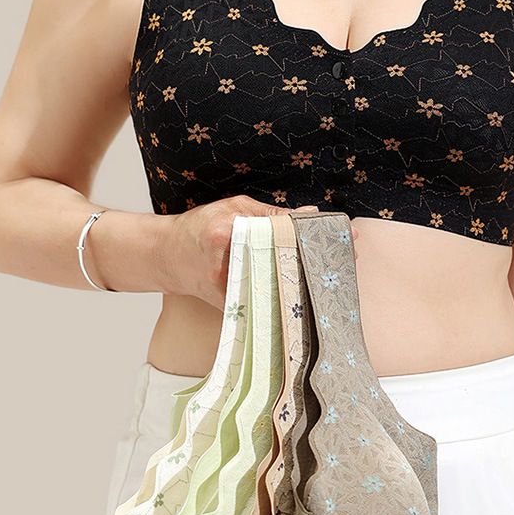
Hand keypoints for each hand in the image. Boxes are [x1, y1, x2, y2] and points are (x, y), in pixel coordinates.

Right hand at [160, 195, 357, 306]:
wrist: (163, 256)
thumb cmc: (197, 227)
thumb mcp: (233, 207)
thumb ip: (271, 213)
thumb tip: (310, 214)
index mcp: (228, 232)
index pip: (282, 232)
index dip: (316, 234)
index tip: (346, 235)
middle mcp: (229, 263)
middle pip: (286, 263)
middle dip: (319, 259)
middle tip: (350, 255)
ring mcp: (230, 289)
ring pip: (280, 286)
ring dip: (308, 280)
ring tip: (335, 273)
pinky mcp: (233, 307)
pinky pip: (267, 301)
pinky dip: (289, 296)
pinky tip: (310, 293)